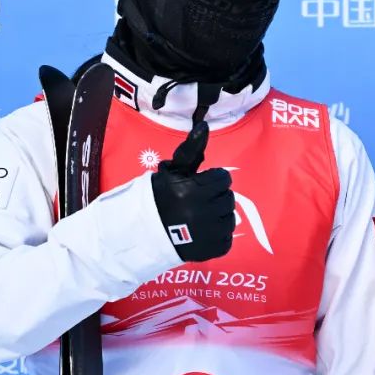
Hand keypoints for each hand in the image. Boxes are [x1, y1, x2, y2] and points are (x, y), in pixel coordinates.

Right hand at [151, 121, 234, 262]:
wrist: (143, 232)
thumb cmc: (160, 197)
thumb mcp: (173, 171)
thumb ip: (192, 149)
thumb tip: (204, 124)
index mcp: (193, 191)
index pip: (223, 179)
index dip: (212, 181)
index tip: (199, 186)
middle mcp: (203, 212)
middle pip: (228, 198)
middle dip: (215, 197)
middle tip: (198, 202)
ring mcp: (209, 234)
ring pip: (230, 218)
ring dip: (218, 216)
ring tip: (199, 217)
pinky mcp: (213, 250)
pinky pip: (227, 238)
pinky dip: (217, 235)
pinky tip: (201, 232)